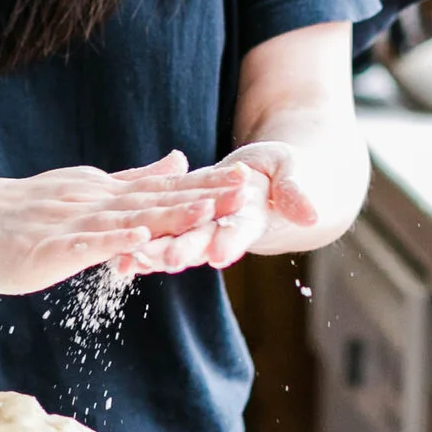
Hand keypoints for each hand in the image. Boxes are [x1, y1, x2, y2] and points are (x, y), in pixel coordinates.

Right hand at [0, 154, 256, 294]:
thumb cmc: (21, 212)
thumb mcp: (87, 188)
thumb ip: (133, 180)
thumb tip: (180, 161)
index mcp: (105, 193)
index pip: (163, 190)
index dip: (206, 186)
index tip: (247, 180)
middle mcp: (95, 202)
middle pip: (157, 200)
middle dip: (204, 196)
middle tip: (247, 189)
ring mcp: (73, 222)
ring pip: (128, 218)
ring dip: (170, 215)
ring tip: (208, 210)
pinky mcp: (50, 246)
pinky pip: (85, 243)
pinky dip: (113, 240)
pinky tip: (140, 238)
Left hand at [112, 134, 363, 275]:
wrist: (265, 178)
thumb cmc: (284, 171)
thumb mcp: (292, 172)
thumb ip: (297, 192)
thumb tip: (312, 215)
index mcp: (252, 218)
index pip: (241, 230)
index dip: (230, 241)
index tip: (219, 253)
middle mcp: (222, 229)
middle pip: (202, 242)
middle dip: (184, 250)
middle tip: (167, 260)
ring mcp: (200, 228)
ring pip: (174, 241)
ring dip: (154, 252)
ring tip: (132, 258)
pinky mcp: (181, 221)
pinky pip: (159, 233)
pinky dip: (141, 245)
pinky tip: (119, 256)